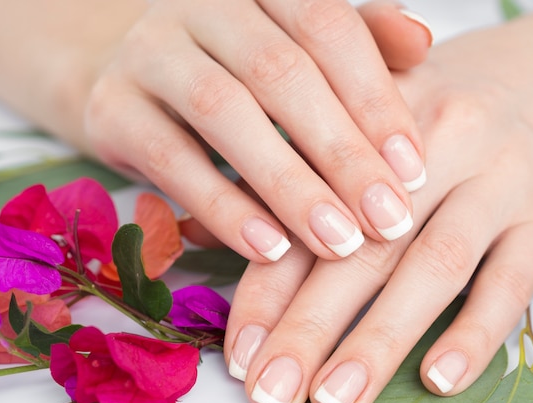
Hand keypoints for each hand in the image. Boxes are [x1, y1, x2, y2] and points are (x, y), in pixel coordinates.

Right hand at [84, 0, 430, 262]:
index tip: (413, 173)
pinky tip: (269, 248)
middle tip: (388, 221)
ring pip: (226, 113)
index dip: (375, 101)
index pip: (329, 29)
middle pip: (282, 74)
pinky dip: (224, 206)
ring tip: (338, 243)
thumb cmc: (236, 68)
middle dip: (342, 154)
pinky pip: (172, 159)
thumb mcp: (296, 51)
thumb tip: (422, 42)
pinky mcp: (110, 108)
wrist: (132, 76)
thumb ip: (358, 45)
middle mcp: (202, 4)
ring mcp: (149, 51)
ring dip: (289, 185)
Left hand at [222, 0, 532, 402]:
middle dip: (309, 327)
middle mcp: (435, 150)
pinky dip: (474, 334)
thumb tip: (198, 230)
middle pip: (362, 248)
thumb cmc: (436, 113)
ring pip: (431, 269)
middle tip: (271, 391)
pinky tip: (439, 379)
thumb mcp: (360, 120)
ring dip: (379, 340)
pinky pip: (511, 282)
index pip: (310, 214)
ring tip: (335, 400)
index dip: (268, 286)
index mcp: (372, 128)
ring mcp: (496, 184)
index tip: (240, 351)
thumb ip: (285, 176)